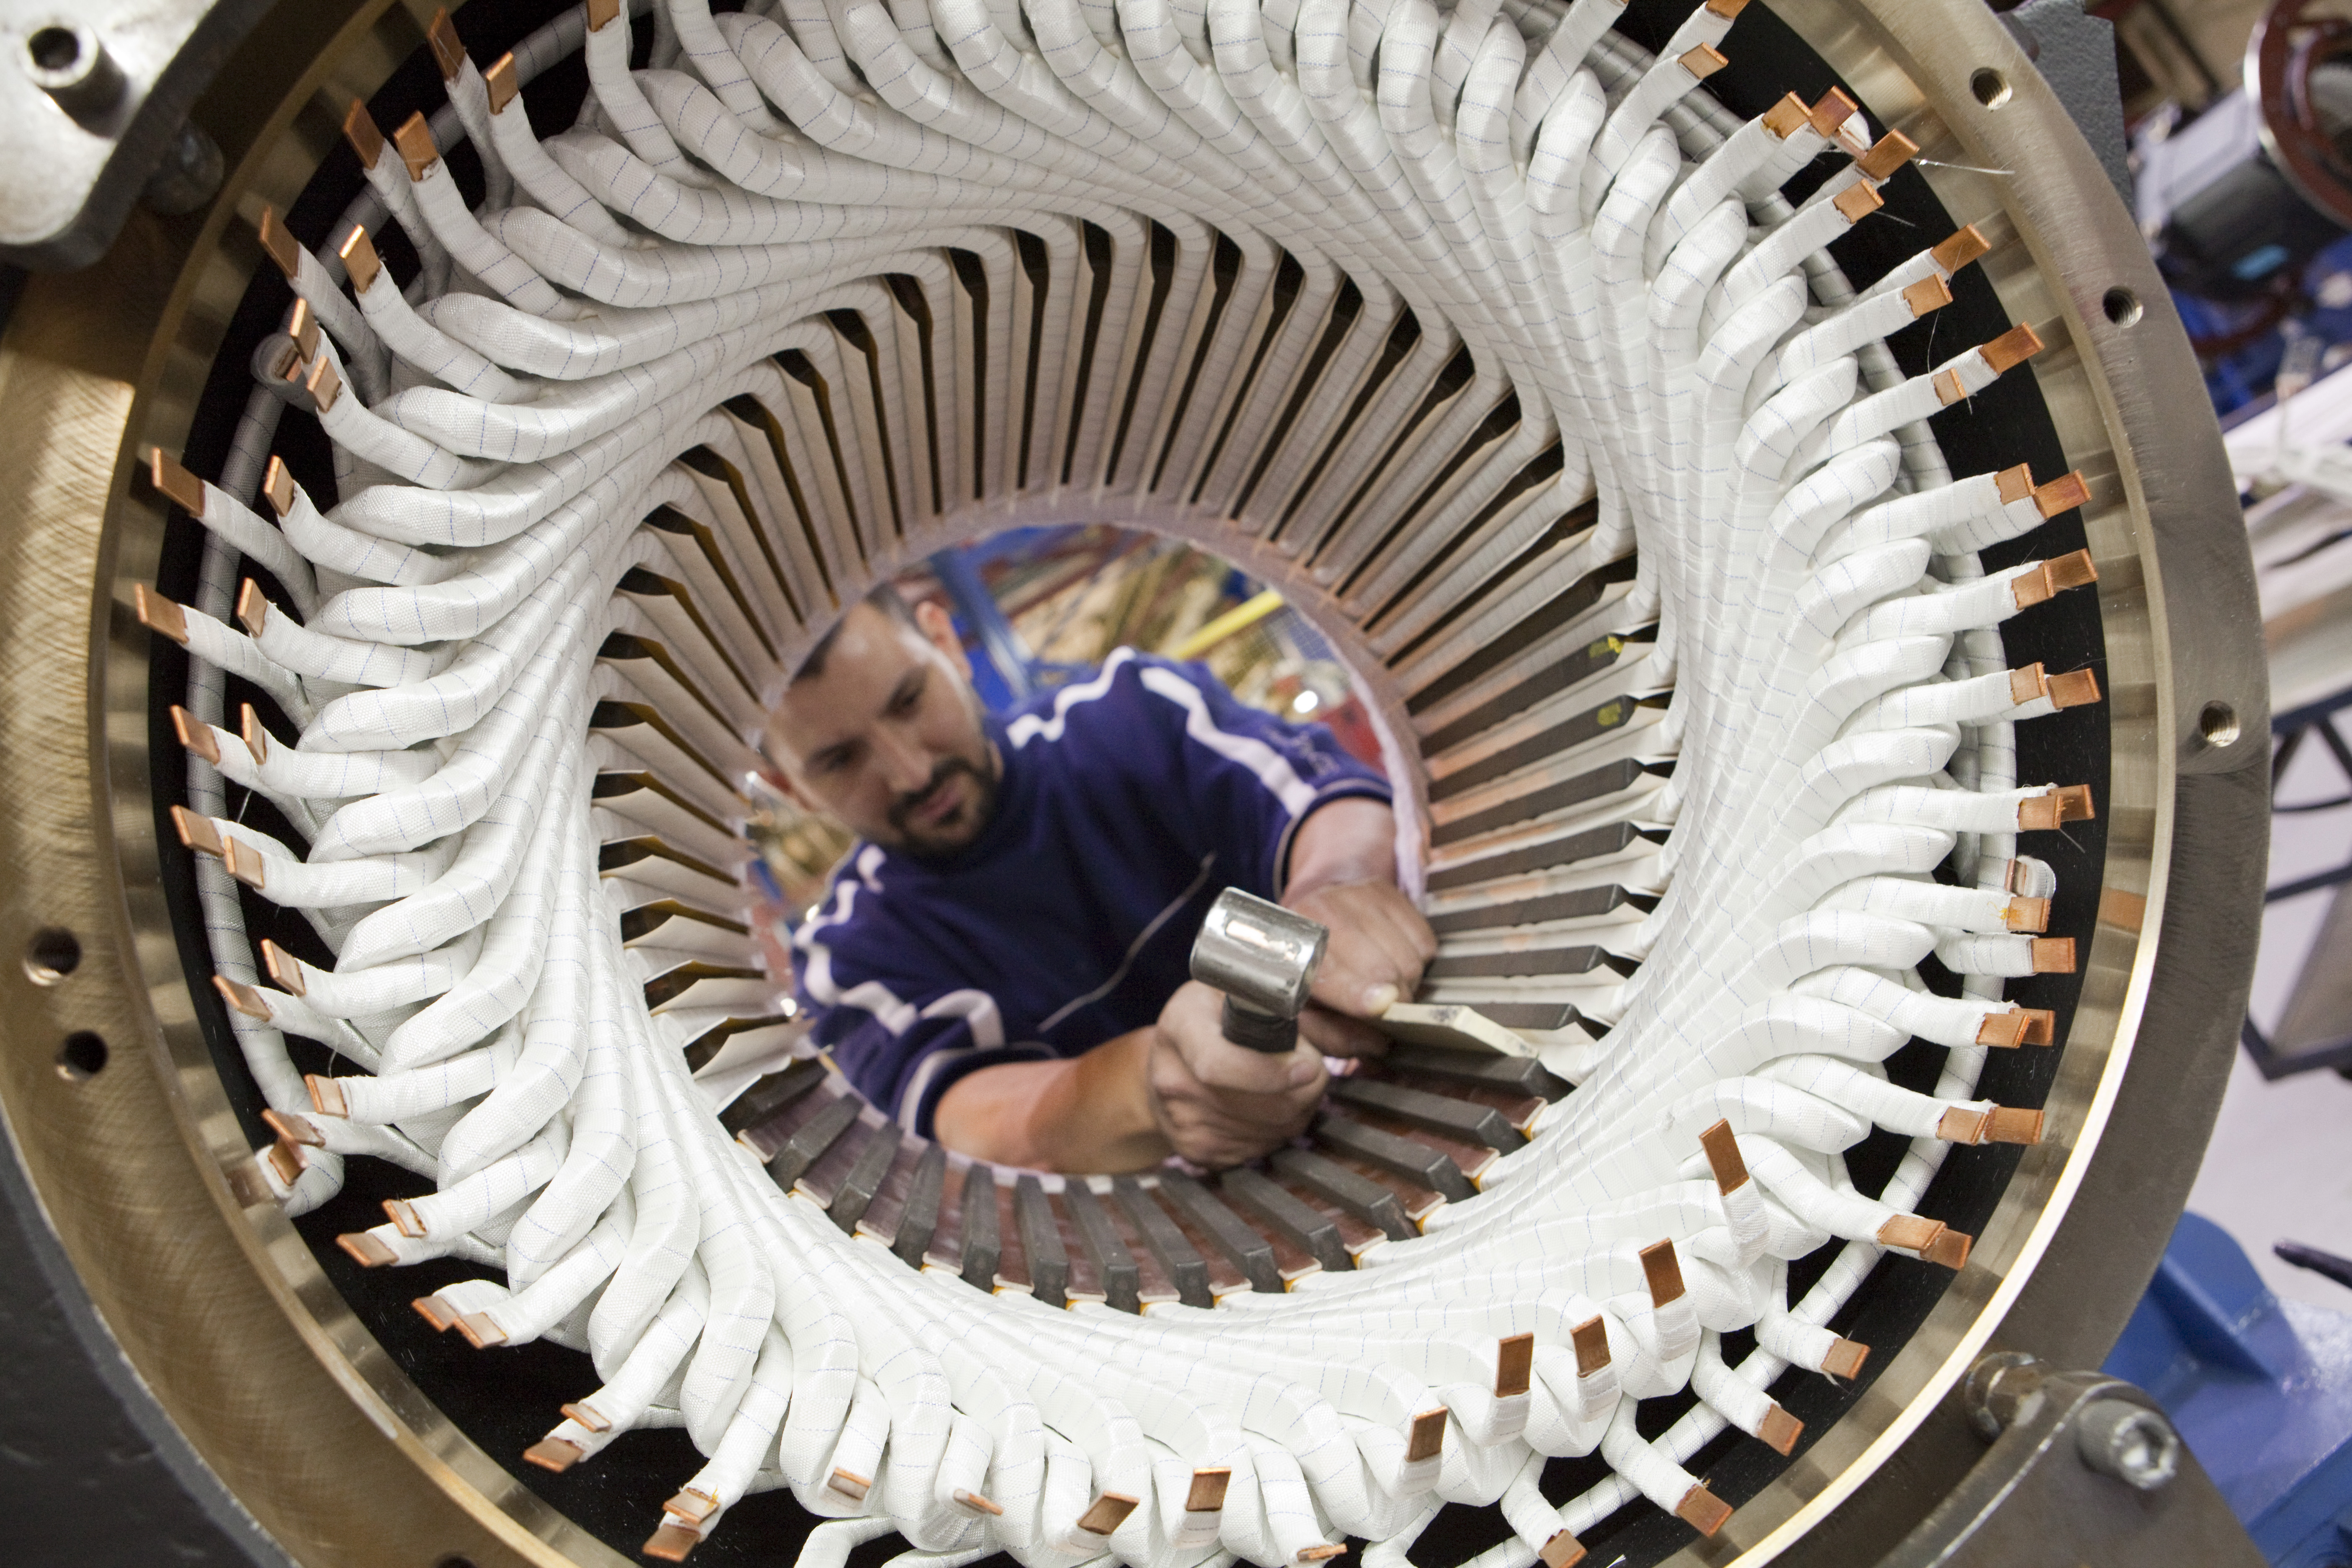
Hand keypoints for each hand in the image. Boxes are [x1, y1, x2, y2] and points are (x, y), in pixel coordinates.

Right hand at [1146, 980, 1326, 1167]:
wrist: (1165, 1063)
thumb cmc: (1211, 1019)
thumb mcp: (1238, 990)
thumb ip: (1279, 1009)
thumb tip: (1321, 1049)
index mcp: (1181, 1025)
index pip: (1220, 1065)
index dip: (1272, 1073)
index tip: (1309, 1067)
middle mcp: (1173, 1077)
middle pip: (1265, 1105)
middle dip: (1305, 1091)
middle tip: (1308, 1069)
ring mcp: (1182, 1120)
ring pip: (1273, 1130)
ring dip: (1296, 1110)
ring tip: (1286, 1084)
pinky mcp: (1196, 1150)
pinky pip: (1261, 1148)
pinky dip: (1277, 1131)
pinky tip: (1266, 1106)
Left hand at [1283, 877, 1436, 1056]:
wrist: (1310, 913)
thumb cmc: (1307, 974)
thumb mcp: (1305, 1014)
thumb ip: (1334, 1035)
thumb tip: (1377, 1043)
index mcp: (1291, 946)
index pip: (1329, 971)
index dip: (1356, 991)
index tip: (1380, 1007)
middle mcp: (1319, 911)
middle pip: (1381, 967)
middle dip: (1393, 1000)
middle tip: (1388, 1012)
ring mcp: (1354, 894)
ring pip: (1409, 957)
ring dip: (1407, 983)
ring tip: (1387, 985)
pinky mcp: (1385, 889)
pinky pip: (1424, 940)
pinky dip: (1418, 959)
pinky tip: (1395, 959)